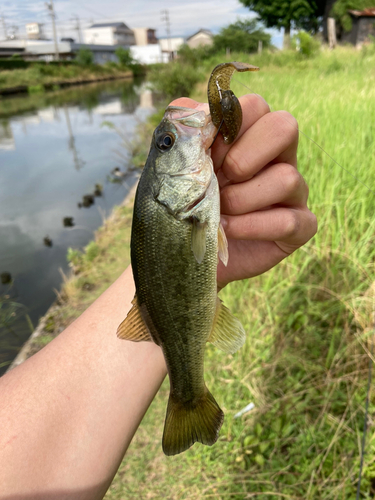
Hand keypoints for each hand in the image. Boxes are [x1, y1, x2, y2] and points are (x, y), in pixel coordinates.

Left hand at [170, 96, 316, 289]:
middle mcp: (278, 158)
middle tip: (220, 179)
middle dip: (244, 156)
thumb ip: (184, 134)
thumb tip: (192, 108)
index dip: (228, 128)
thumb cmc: (184, 205)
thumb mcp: (175, 167)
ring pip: (287, 178)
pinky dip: (252, 226)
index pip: (255, 105)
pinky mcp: (299, 226)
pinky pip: (291, 221)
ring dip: (242, 198)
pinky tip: (228, 230)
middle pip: (285, 126)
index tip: (205, 154)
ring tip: (219, 212)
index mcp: (251, 136)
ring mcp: (293, 192)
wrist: (184, 251)